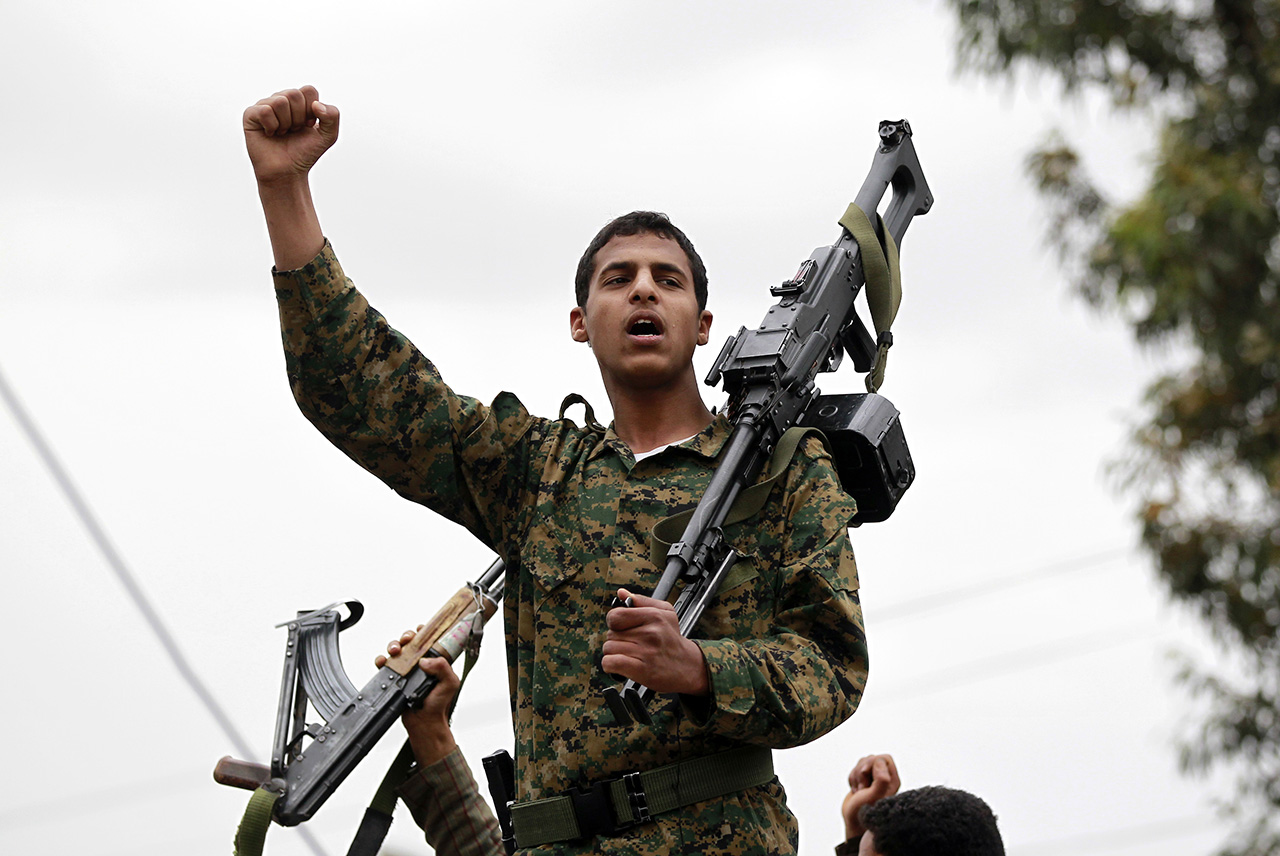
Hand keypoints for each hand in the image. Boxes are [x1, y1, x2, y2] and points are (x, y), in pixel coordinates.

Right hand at [242, 85, 339, 185]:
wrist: (287, 172)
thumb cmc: (305, 153)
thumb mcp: (328, 136)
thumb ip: (333, 116)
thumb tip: (316, 104)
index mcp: (299, 101)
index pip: (308, 90)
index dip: (312, 111)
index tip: (309, 125)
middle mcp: (281, 99)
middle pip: (294, 94)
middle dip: (298, 118)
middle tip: (294, 131)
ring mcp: (265, 105)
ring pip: (280, 101)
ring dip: (285, 124)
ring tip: (283, 133)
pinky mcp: (251, 114)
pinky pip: (265, 111)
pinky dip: (272, 126)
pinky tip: (270, 134)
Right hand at [376, 628, 460, 766]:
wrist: (424, 723)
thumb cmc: (438, 705)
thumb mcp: (449, 683)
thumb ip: (443, 668)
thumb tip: (425, 660)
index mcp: (435, 660)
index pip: (429, 639)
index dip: (424, 632)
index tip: (420, 630)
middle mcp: (421, 662)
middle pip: (411, 641)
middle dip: (406, 637)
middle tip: (406, 641)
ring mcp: (407, 669)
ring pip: (397, 650)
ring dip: (393, 646)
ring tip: (394, 652)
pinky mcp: (395, 678)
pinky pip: (385, 664)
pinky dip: (381, 660)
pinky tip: (383, 662)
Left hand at [601, 588, 708, 695]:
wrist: (688, 666)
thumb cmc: (672, 639)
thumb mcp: (664, 612)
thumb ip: (641, 600)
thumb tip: (621, 593)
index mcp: (654, 616)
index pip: (615, 616)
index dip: (614, 622)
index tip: (622, 627)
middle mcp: (650, 633)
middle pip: (611, 634)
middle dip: (616, 639)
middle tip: (632, 643)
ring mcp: (646, 652)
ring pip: (609, 649)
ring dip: (614, 653)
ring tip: (630, 654)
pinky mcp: (641, 670)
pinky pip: (611, 663)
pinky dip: (609, 665)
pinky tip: (618, 665)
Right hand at [841, 754, 899, 839]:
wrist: (853, 821)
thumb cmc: (865, 812)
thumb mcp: (874, 796)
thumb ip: (881, 779)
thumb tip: (880, 763)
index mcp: (892, 781)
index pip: (884, 758)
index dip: (873, 763)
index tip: (865, 774)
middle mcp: (885, 778)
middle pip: (872, 758)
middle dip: (862, 771)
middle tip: (862, 787)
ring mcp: (874, 778)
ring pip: (863, 762)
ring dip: (856, 776)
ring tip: (859, 791)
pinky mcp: (864, 780)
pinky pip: (856, 768)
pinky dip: (852, 778)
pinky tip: (855, 790)